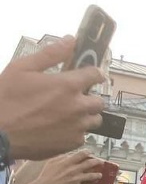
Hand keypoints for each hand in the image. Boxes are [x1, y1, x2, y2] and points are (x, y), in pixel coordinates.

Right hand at [0, 35, 104, 159]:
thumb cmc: (6, 98)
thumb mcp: (22, 68)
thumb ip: (50, 54)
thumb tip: (71, 40)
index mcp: (68, 85)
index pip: (96, 75)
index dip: (93, 73)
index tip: (88, 76)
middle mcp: (78, 106)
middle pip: (99, 101)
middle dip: (88, 97)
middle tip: (72, 98)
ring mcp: (77, 126)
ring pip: (94, 120)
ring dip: (85, 116)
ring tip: (65, 114)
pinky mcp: (72, 143)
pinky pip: (83, 135)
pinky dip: (74, 131)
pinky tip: (57, 128)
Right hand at [14, 151, 102, 183]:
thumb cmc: (46, 176)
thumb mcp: (51, 162)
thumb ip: (62, 157)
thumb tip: (70, 155)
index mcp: (67, 162)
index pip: (82, 154)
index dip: (88, 153)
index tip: (91, 153)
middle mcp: (73, 170)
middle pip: (90, 163)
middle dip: (98, 162)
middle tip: (100, 162)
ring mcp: (76, 179)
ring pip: (92, 175)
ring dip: (98, 175)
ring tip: (99, 175)